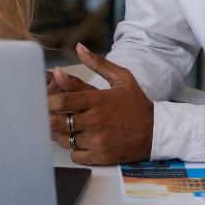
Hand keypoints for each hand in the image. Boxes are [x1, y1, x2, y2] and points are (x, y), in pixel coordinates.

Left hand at [48, 44, 153, 164]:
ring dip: (64, 135)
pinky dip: (76, 151)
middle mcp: (96, 120)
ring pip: (65, 140)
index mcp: (98, 99)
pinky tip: (84, 143)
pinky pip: (75, 156)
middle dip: (50, 120)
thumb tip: (79, 47)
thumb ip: (98, 63)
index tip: (47, 102)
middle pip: (57, 122)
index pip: (62, 101)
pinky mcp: (101, 156)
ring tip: (74, 129)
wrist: (157, 131)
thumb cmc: (137, 104)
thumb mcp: (121, 78)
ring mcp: (98, 140)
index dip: (49, 103)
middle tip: (54, 117)